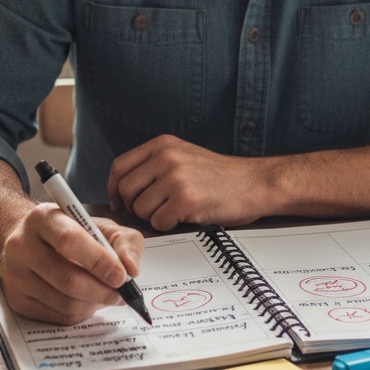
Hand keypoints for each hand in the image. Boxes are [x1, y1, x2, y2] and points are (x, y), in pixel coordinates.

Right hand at [0, 201, 144, 324]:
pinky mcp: (16, 300)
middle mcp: (21, 245)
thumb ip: (124, 241)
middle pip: (67, 279)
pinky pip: (56, 317)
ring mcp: (15, 275)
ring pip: (64, 302)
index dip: (99, 261)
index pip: (69, 241)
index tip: (122, 276)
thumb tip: (131, 269)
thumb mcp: (100, 225)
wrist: (30, 241)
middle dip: (102, 290)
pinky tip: (88, 301)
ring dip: (94, 304)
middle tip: (121, 293)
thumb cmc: (71, 232)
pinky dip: (81, 313)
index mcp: (43, 218)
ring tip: (106, 295)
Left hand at [108, 135, 272, 230]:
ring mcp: (176, 177)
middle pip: (126, 190)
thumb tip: (121, 190)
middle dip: (135, 207)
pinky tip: (187, 216)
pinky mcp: (186, 199)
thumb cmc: (219, 176)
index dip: (115, 189)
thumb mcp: (183, 156)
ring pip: (141, 209)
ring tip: (178, 210)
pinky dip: (170, 225)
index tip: (120, 202)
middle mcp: (166, 157)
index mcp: (162, 144)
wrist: (254, 183)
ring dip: (155, 217)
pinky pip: (159, 222)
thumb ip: (154, 165)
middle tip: (154, 212)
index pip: (119, 167)